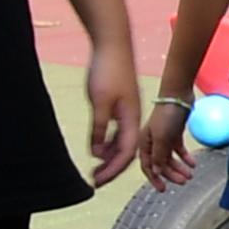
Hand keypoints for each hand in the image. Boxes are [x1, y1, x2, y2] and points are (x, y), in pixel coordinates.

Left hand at [84, 49, 142, 188]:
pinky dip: (108, 142)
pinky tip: (99, 146)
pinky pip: (117, 131)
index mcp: (131, 119)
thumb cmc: (108, 71)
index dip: (112, 170)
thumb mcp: (100, 103)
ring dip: (109, 156)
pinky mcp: (121, 105)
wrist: (113, 45)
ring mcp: (127, 111)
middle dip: (111, 168)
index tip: (98, 183)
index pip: (125, 153)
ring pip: (121, 141)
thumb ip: (99, 128)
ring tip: (96, 168)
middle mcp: (132, 118)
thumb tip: (97, 153)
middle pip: (125, 151)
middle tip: (95, 181)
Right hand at [138, 98, 195, 190]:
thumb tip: (157, 172)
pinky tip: (192, 163)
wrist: (178, 96)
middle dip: (171, 174)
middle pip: (160, 163)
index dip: (155, 178)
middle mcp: (152, 142)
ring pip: (170, 157)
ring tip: (190, 175)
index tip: (163, 189)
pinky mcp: (174, 132)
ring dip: (179, 167)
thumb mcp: (162, 138)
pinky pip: (178, 149)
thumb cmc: (166, 115)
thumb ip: (159, 156)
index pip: (147, 166)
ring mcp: (163, 137)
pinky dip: (185, 157)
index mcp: (144, 144)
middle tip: (183, 182)